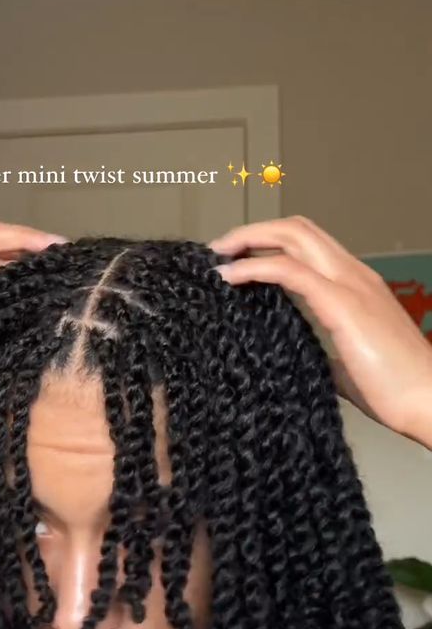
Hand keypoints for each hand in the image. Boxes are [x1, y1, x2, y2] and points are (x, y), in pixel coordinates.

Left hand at [208, 214, 431, 443]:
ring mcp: (350, 285)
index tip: (236, 258)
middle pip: (298, 228)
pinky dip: (254, 268)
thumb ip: (324, 352)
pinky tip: (229, 277)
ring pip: (294, 236)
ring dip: (248, 240)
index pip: (309, 243)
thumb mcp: (348, 365)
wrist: (428, 401)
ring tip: (218, 256)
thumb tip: (297, 357)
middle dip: (253, 231)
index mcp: (356, 285)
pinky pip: (289, 271)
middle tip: (219, 249)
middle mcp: (354, 274)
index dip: (270, 242)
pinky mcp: (342, 305)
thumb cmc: (394, 390)